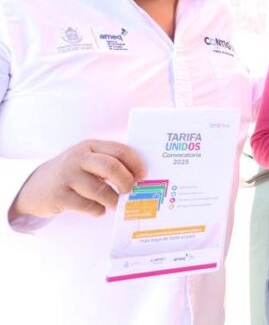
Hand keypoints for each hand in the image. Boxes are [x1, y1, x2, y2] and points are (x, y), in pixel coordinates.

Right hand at [9, 140, 144, 221]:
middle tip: (129, 191)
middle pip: (111, 167)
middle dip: (126, 181)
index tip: (143, 175)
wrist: (36, 186)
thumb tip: (140, 179)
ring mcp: (67, 176)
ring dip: (113, 200)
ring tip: (114, 204)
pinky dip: (97, 210)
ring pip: (100, 190)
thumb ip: (109, 164)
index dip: (136, 163)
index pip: (119, 150)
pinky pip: (87, 205)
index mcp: (91, 146)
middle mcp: (78, 157)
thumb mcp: (88, 161)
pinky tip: (98, 209)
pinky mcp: (59, 195)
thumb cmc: (73, 173)